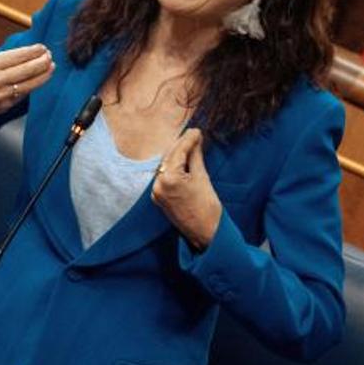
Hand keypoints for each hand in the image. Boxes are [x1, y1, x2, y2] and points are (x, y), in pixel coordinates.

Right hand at [0, 44, 53, 117]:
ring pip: (29, 84)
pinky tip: (39, 79)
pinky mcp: (5, 106)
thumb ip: (3, 60)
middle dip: (42, 62)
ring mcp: (1, 95)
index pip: (18, 56)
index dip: (33, 51)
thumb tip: (27, 53)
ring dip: (43, 75)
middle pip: (27, 70)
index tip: (42, 47)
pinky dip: (33, 86)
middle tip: (49, 56)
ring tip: (51, 67)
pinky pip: (24, 95)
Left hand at [151, 129, 222, 249]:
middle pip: (169, 157)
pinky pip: (164, 177)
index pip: (178, 152)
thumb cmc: (207, 207)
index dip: (188, 139)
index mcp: (169, 179)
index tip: (197, 131)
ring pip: (166, 166)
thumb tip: (196, 140)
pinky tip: (183, 161)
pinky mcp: (158, 199)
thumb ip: (195, 157)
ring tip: (190, 146)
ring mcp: (156, 192)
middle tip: (194, 135)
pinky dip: (173, 168)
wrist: (206, 233)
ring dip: (176, 156)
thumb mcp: (202, 178)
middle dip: (181, 145)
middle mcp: (158, 185)